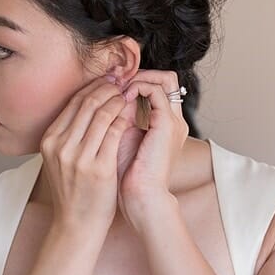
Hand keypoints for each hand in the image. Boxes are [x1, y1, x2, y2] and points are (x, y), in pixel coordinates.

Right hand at [38, 75, 131, 238]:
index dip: (93, 87)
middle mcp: (60, 146)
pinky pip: (115, 132)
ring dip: (119, 100)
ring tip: (131, 95)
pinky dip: (126, 118)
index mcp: (49, 141)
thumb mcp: (60, 160)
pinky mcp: (98, 168)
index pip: (73, 103)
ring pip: (102, 114)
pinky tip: (134, 114)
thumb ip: (68, 136)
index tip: (109, 80)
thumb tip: (86, 107)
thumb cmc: (73, 192)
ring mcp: (78, 157)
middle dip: (108, 88)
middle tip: (123, 81)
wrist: (76, 224)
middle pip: (87, 104)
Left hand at [116, 70, 189, 227]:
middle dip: (136, 75)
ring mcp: (172, 121)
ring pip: (162, 79)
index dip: (133, 81)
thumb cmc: (125, 177)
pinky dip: (136, 88)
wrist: (140, 199)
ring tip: (114, 88)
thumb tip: (101, 99)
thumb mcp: (118, 141)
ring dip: (135, 79)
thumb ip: (116, 120)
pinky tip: (119, 98)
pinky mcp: (167, 124)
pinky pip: (155, 90)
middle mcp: (172, 120)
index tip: (109, 86)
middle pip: (163, 78)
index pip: (155, 87)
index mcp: (163, 125)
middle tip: (112, 80)